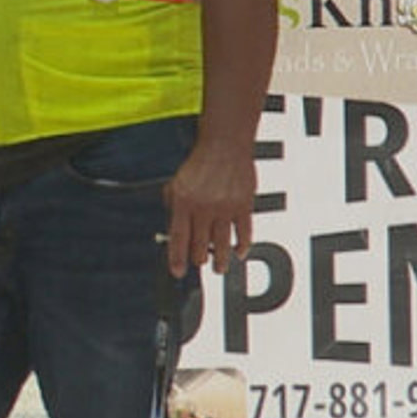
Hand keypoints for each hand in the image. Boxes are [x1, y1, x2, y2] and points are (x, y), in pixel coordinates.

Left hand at [162, 140, 256, 276]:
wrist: (224, 145)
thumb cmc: (200, 162)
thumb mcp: (177, 182)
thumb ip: (173, 204)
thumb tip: (172, 226)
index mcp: (183, 202)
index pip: (178, 238)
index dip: (176, 258)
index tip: (176, 271)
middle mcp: (203, 208)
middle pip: (200, 244)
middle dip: (198, 259)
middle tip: (199, 264)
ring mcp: (225, 208)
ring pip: (222, 244)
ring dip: (220, 260)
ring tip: (219, 269)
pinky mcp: (243, 206)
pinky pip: (244, 233)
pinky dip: (242, 246)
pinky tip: (239, 253)